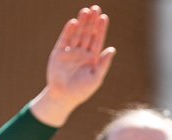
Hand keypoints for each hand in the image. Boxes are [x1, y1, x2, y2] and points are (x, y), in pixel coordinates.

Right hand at [32, 6, 116, 125]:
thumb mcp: (96, 78)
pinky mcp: (59, 53)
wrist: (63, 98)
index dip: (101, 29)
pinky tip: (73, 22)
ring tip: (86, 11)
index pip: (98, 40)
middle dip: (92, 21)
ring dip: (81, 23)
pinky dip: (68, 31)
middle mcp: (82, 53)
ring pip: (77, 34)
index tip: (104, 17)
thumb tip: (112, 49)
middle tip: (95, 8)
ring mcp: (70, 52)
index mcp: (92, 58)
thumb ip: (103, 64)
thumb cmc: (81, 91)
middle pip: (88, 34)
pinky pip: (65, 40)